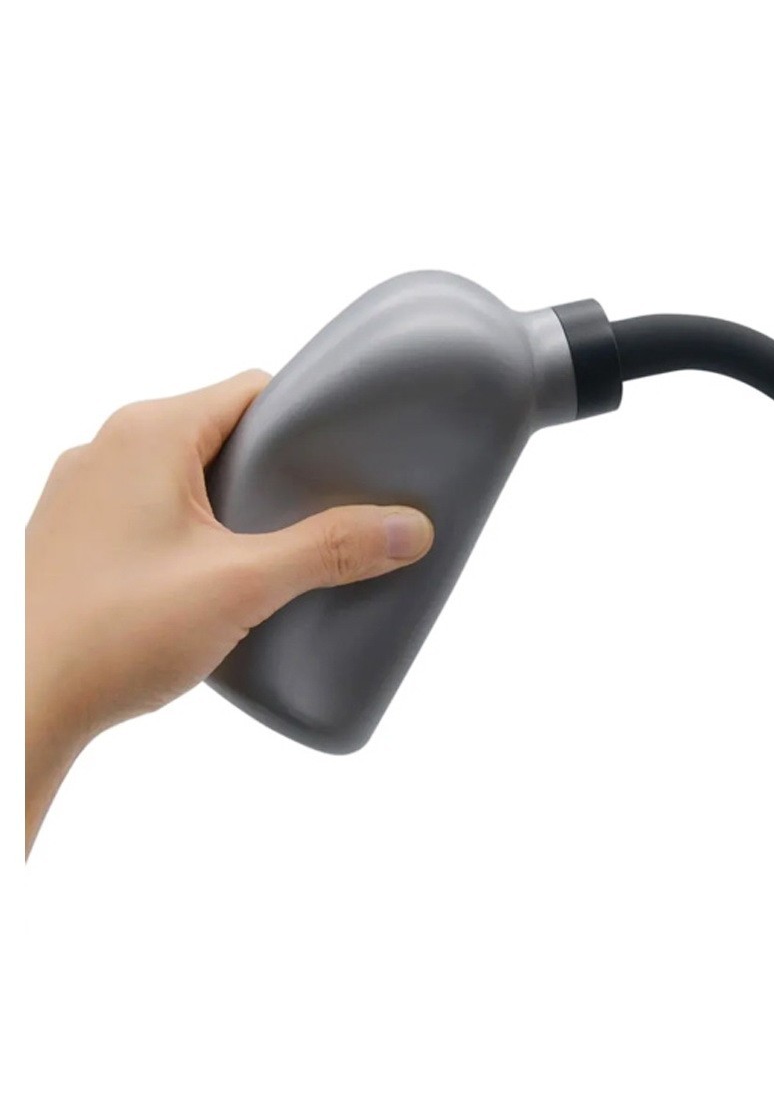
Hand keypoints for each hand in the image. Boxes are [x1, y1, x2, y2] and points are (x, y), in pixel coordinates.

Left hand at [24, 371, 433, 853]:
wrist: (22, 706)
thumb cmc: (113, 634)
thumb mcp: (242, 587)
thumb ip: (329, 551)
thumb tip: (410, 527)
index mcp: (150, 433)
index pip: (253, 392)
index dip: (308, 420)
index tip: (348, 459)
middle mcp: (108, 447)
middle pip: (221, 434)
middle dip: (275, 472)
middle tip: (323, 519)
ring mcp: (83, 492)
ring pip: (183, 475)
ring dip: (231, 507)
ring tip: (273, 557)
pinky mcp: (72, 536)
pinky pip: (148, 511)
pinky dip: (188, 533)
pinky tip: (211, 584)